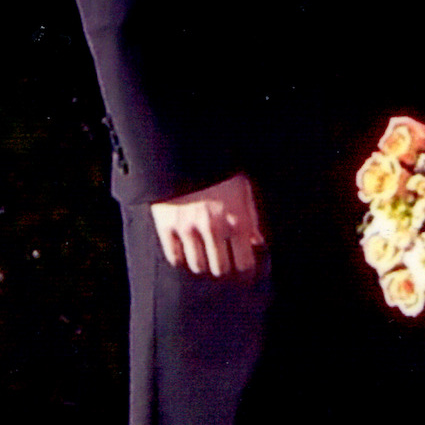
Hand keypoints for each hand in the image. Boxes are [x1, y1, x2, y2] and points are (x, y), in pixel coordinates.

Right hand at [150, 173, 264, 276]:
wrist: (184, 151)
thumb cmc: (219, 170)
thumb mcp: (243, 188)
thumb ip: (252, 218)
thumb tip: (257, 243)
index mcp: (236, 219)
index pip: (244, 263)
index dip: (245, 271)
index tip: (244, 273)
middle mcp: (214, 227)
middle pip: (220, 268)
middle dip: (224, 268)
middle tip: (224, 264)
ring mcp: (189, 228)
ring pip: (198, 266)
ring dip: (203, 265)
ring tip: (205, 257)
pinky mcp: (167, 226)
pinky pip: (175, 257)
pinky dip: (182, 258)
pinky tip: (187, 251)